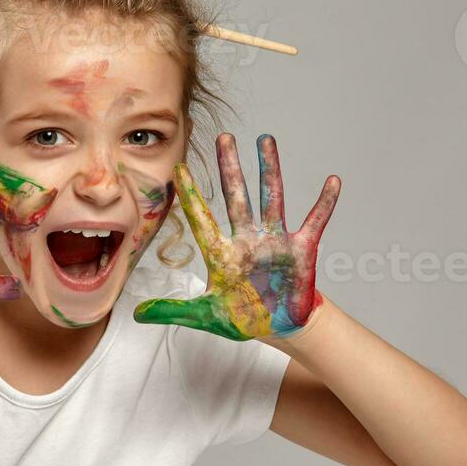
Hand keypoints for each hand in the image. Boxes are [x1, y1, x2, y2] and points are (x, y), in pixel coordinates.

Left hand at [133, 132, 339, 340]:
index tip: (179, 168)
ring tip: (265, 140)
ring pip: (271, 198)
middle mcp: (247, 239)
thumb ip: (173, 312)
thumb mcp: (206, 317)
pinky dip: (324, 203)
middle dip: (230, 167)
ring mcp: (275, 241)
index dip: (191, 195)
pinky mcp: (301, 250)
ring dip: (269, 169)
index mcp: (223, 254)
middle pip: (236, 197)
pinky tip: (332, 181)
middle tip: (223, 136)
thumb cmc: (243, 319)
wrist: (278, 328)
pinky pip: (314, 221)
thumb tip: (135, 314)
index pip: (202, 218)